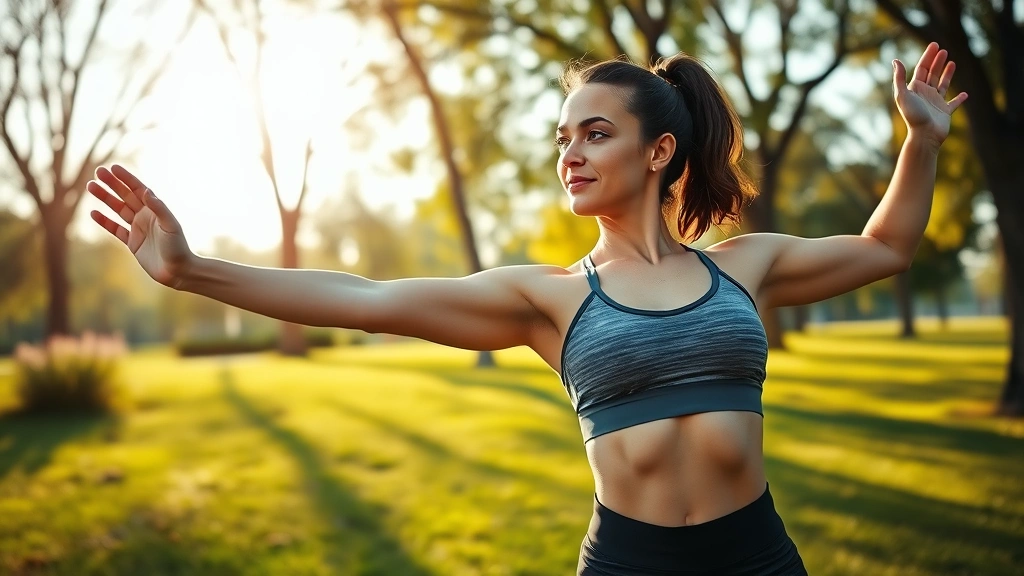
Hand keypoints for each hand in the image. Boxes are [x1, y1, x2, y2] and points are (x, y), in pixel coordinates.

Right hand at [87, 165, 192, 287]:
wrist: (178, 271)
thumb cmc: (178, 247)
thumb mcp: (170, 225)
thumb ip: (159, 208)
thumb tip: (145, 191)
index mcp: (155, 210)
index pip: (138, 189)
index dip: (126, 178)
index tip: (112, 168)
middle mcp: (146, 217)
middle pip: (125, 196)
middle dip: (112, 184)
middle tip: (97, 172)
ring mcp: (138, 229)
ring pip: (118, 210)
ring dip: (105, 198)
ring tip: (90, 186)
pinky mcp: (132, 243)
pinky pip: (115, 229)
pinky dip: (104, 221)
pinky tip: (93, 212)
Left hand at [892, 42, 968, 146]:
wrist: (924, 136)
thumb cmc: (913, 116)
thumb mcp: (903, 95)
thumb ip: (899, 78)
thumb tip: (895, 60)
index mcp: (915, 89)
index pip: (922, 69)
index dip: (928, 56)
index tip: (935, 45)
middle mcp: (925, 94)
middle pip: (932, 74)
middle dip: (937, 62)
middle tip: (943, 50)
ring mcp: (935, 103)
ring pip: (942, 85)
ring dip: (947, 74)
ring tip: (952, 63)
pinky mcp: (945, 112)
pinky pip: (954, 103)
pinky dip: (959, 99)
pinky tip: (965, 94)